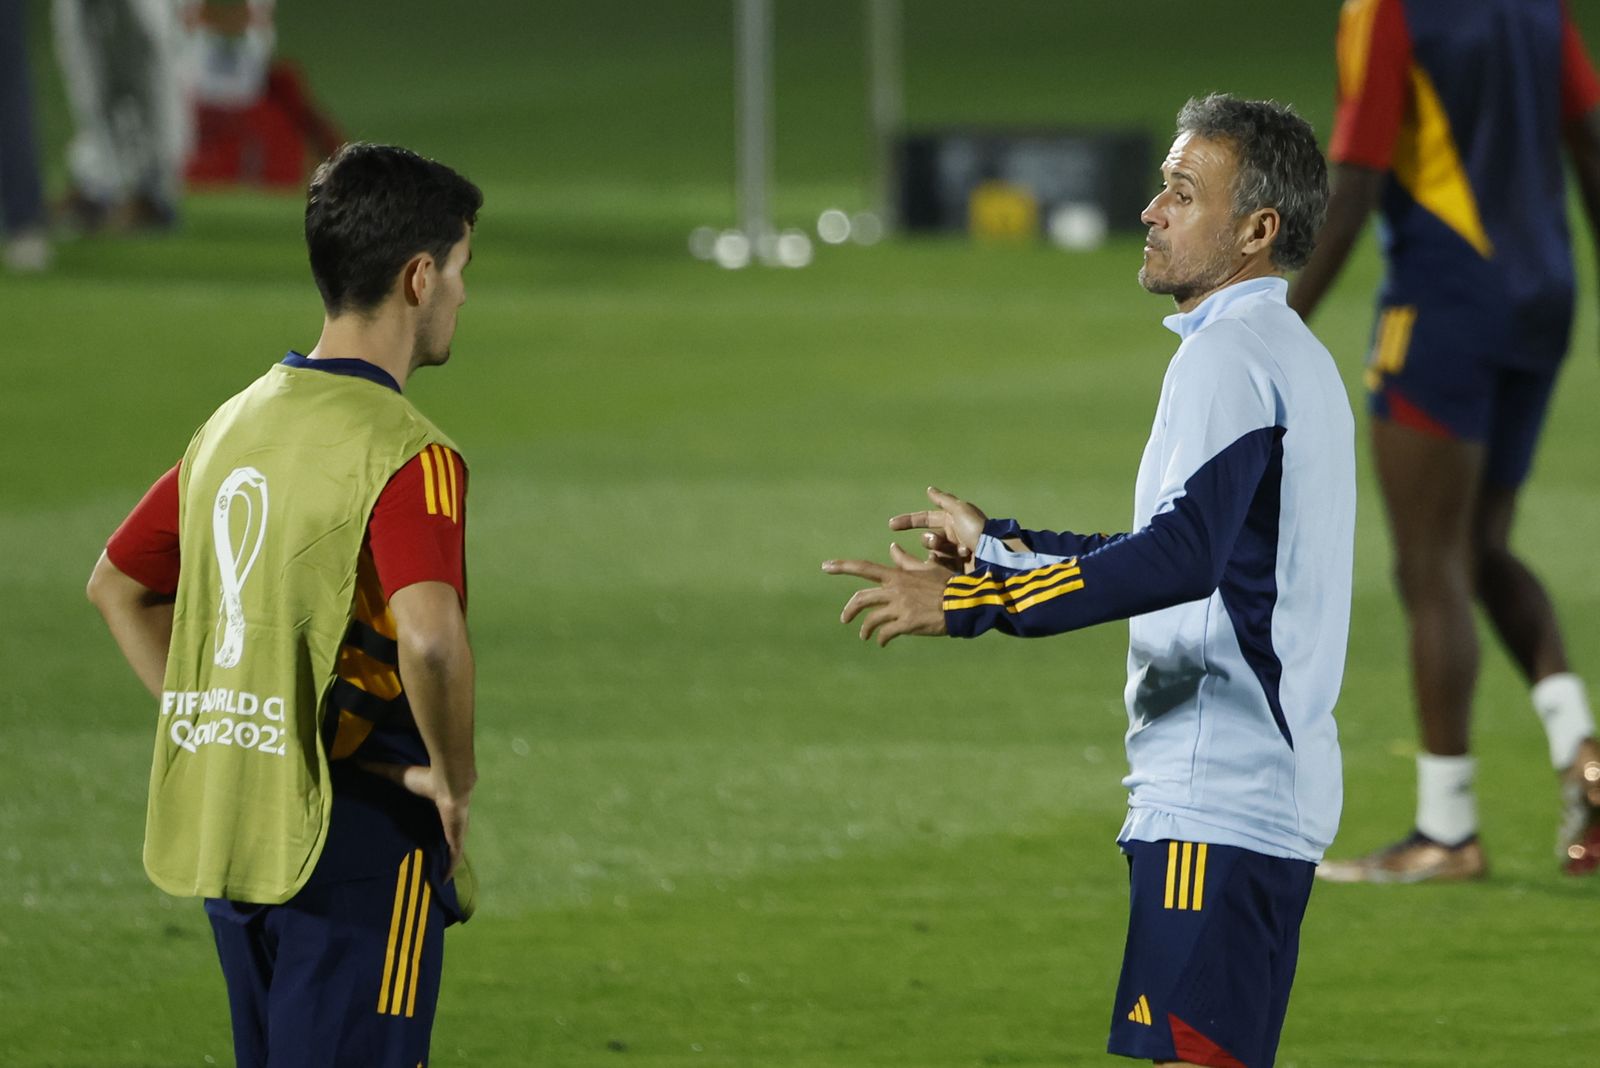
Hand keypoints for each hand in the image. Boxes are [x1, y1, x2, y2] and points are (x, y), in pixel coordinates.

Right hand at [360, 762, 470, 878]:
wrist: (448, 781)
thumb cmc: (425, 777)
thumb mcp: (396, 775)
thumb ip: (378, 770)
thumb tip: (356, 761)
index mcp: (436, 806)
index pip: (432, 820)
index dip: (425, 828)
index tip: (415, 838)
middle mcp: (447, 820)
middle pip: (441, 838)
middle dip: (434, 848)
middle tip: (422, 862)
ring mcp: (453, 831)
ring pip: (448, 851)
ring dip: (442, 861)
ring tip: (431, 875)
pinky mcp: (456, 839)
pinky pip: (454, 858)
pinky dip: (449, 870)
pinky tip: (443, 881)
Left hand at [822, 543, 949, 645]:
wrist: (963, 603)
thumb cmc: (948, 584)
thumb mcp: (926, 568)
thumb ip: (906, 561)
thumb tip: (892, 548)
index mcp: (897, 576)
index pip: (864, 568)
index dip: (842, 566)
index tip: (825, 566)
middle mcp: (895, 590)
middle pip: (862, 598)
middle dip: (849, 610)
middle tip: (844, 619)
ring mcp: (900, 607)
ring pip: (871, 619)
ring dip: (865, 629)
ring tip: (865, 636)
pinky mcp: (907, 623)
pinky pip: (886, 633)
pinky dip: (881, 639)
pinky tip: (882, 643)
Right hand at [889, 486, 987, 572]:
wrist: (994, 554)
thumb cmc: (977, 529)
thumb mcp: (960, 509)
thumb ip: (943, 499)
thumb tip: (929, 489)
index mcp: (953, 520)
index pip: (925, 519)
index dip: (908, 521)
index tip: (891, 526)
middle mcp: (954, 535)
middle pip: (928, 538)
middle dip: (931, 540)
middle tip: (939, 542)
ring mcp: (956, 553)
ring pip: (934, 552)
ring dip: (942, 551)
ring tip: (958, 552)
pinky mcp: (958, 568)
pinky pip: (942, 565)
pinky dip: (947, 562)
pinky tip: (961, 560)